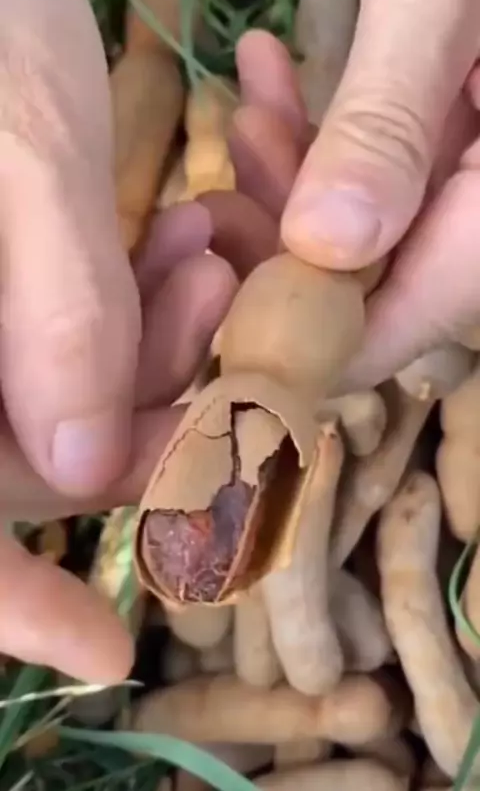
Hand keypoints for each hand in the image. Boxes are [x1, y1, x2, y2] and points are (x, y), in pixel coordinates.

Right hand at [0, 0, 242, 682]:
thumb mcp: (15, 149)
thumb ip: (49, 311)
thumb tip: (78, 466)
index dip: (9, 600)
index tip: (104, 650)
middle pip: (26, 460)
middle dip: (139, 431)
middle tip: (230, 366)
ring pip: (64, 400)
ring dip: (158, 358)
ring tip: (213, 261)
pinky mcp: (16, 283)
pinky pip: (73, 331)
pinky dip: (141, 309)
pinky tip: (189, 242)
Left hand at [241, 0, 479, 388]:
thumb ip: (389, 119)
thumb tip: (324, 247)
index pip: (403, 323)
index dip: (302, 330)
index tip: (217, 287)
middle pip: (376, 282)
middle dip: (280, 245)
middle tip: (215, 196)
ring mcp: (471, 168)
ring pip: (370, 224)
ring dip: (291, 180)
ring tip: (244, 114)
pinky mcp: (453, 129)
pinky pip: (383, 164)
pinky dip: (324, 132)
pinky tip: (274, 76)